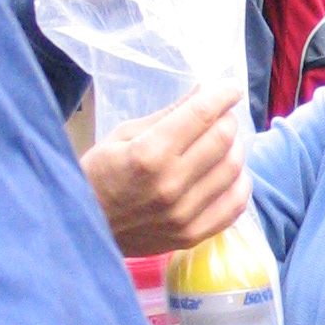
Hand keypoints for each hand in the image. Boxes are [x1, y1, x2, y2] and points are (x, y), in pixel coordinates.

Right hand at [81, 86, 249, 255]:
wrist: (84, 226)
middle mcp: (171, 185)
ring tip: (223, 143)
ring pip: (234, 170)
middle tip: (221, 116)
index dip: (222, 95)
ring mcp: (184, 214)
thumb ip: (168, 114)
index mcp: (149, 154)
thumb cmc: (98, 174)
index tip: (230, 88)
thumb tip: (204, 90)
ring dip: (235, 149)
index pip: (202, 115)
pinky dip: (239, 183)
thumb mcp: (123, 135)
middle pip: (223, 140)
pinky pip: (235, 205)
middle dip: (227, 120)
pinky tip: (228, 174)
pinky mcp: (192, 235)